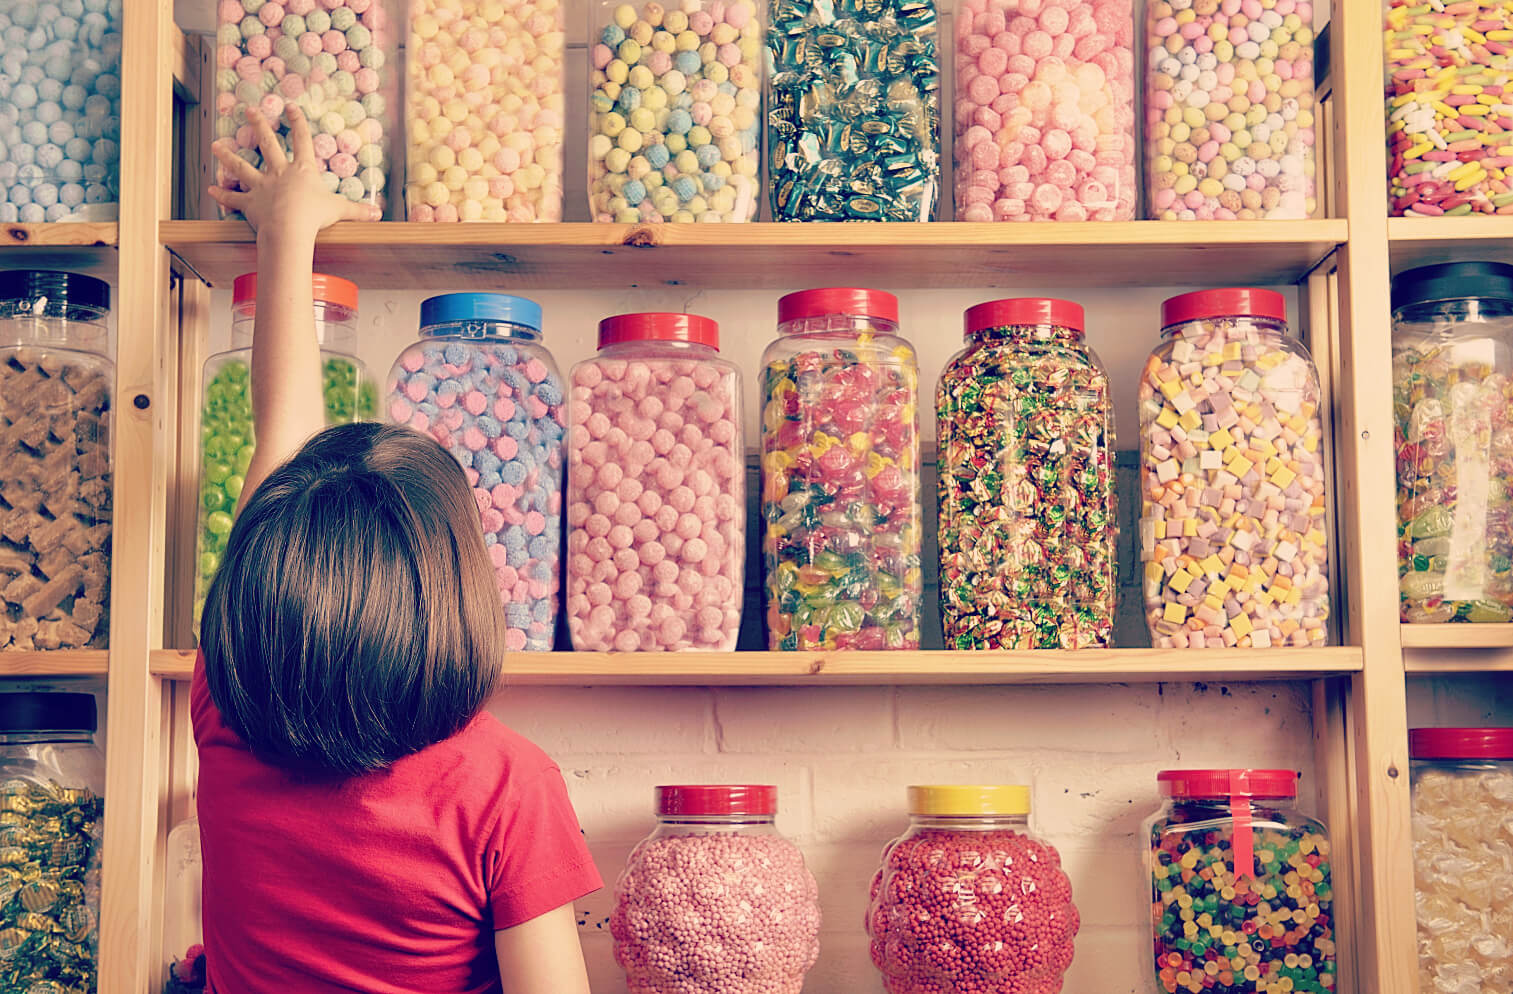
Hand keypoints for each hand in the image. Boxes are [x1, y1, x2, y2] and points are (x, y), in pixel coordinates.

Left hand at [208, 105, 379, 236]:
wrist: (290, 229)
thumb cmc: (315, 217)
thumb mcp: (341, 210)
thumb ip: (358, 210)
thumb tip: (378, 213)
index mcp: (302, 170)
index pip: (301, 140)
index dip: (298, 122)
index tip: (290, 106)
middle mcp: (280, 173)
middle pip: (267, 144)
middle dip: (259, 125)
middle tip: (250, 110)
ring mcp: (262, 187)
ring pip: (242, 167)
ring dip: (228, 155)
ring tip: (216, 145)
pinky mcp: (250, 204)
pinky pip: (234, 199)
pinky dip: (222, 195)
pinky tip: (211, 189)